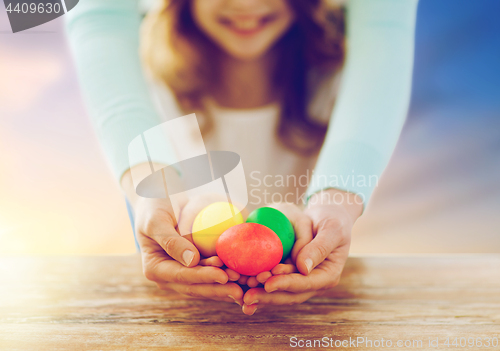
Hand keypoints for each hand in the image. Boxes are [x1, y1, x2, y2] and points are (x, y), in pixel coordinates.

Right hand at [121, 165, 243, 304]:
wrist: (161, 198)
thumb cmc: (155, 206)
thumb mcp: (156, 220)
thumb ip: (170, 241)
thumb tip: (192, 262)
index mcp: (155, 269)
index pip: (181, 276)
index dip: (203, 277)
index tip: (222, 276)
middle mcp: (170, 276)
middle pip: (196, 286)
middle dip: (219, 288)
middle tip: (240, 288)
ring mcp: (185, 273)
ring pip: (207, 284)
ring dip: (226, 286)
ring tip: (245, 282)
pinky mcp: (198, 266)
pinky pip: (214, 273)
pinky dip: (228, 275)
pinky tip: (245, 275)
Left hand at [241, 189, 362, 314]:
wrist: (327, 217)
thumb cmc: (333, 220)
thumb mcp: (331, 229)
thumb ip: (319, 248)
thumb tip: (303, 269)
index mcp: (328, 275)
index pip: (305, 283)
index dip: (286, 284)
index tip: (268, 283)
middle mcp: (314, 282)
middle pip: (290, 294)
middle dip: (268, 296)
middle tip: (247, 295)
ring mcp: (300, 280)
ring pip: (279, 292)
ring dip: (261, 294)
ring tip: (242, 294)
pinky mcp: (288, 274)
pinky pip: (273, 282)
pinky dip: (259, 286)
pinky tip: (242, 287)